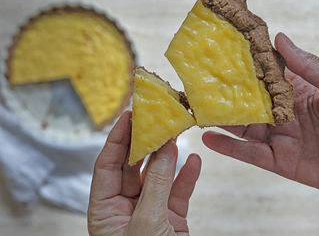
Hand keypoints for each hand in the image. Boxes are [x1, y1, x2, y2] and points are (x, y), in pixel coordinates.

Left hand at [88, 111, 201, 235]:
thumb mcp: (147, 221)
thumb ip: (157, 184)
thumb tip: (165, 148)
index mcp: (105, 210)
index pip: (107, 166)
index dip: (117, 139)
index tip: (129, 116)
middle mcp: (125, 208)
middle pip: (132, 166)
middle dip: (145, 142)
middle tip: (154, 119)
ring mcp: (150, 212)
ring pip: (157, 176)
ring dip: (168, 156)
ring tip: (176, 134)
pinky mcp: (171, 218)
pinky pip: (178, 191)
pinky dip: (186, 176)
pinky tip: (194, 160)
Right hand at [202, 33, 318, 214]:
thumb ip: (309, 66)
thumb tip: (281, 39)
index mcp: (299, 92)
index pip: (265, 77)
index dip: (245, 67)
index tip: (222, 56)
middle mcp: (285, 114)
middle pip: (249, 102)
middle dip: (226, 94)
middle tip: (199, 85)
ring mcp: (280, 138)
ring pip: (244, 126)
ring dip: (221, 119)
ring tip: (197, 109)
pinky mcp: (279, 161)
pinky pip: (250, 153)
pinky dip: (229, 146)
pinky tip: (209, 137)